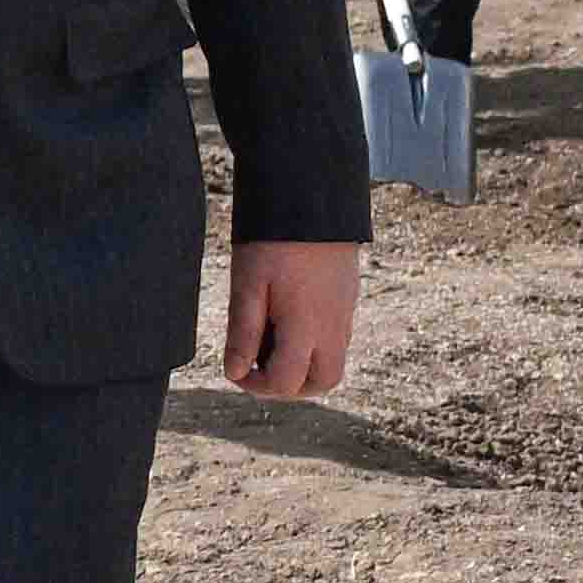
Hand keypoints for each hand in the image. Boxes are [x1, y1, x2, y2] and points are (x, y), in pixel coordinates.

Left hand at [224, 235, 358, 399]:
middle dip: (290, 386)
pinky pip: (338, 337)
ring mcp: (345, 311)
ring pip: (334, 361)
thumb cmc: (273, 238)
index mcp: (307, 326)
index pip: (286, 382)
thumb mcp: (248, 284)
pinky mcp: (349, 296)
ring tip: (272, 342)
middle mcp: (334, 325)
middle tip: (259, 367)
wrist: (313, 195)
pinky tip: (288, 319)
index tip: (236, 370)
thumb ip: (243, 333)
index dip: (256, 385)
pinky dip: (315, 344)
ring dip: (304, 366)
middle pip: (324, 382)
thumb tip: (234, 373)